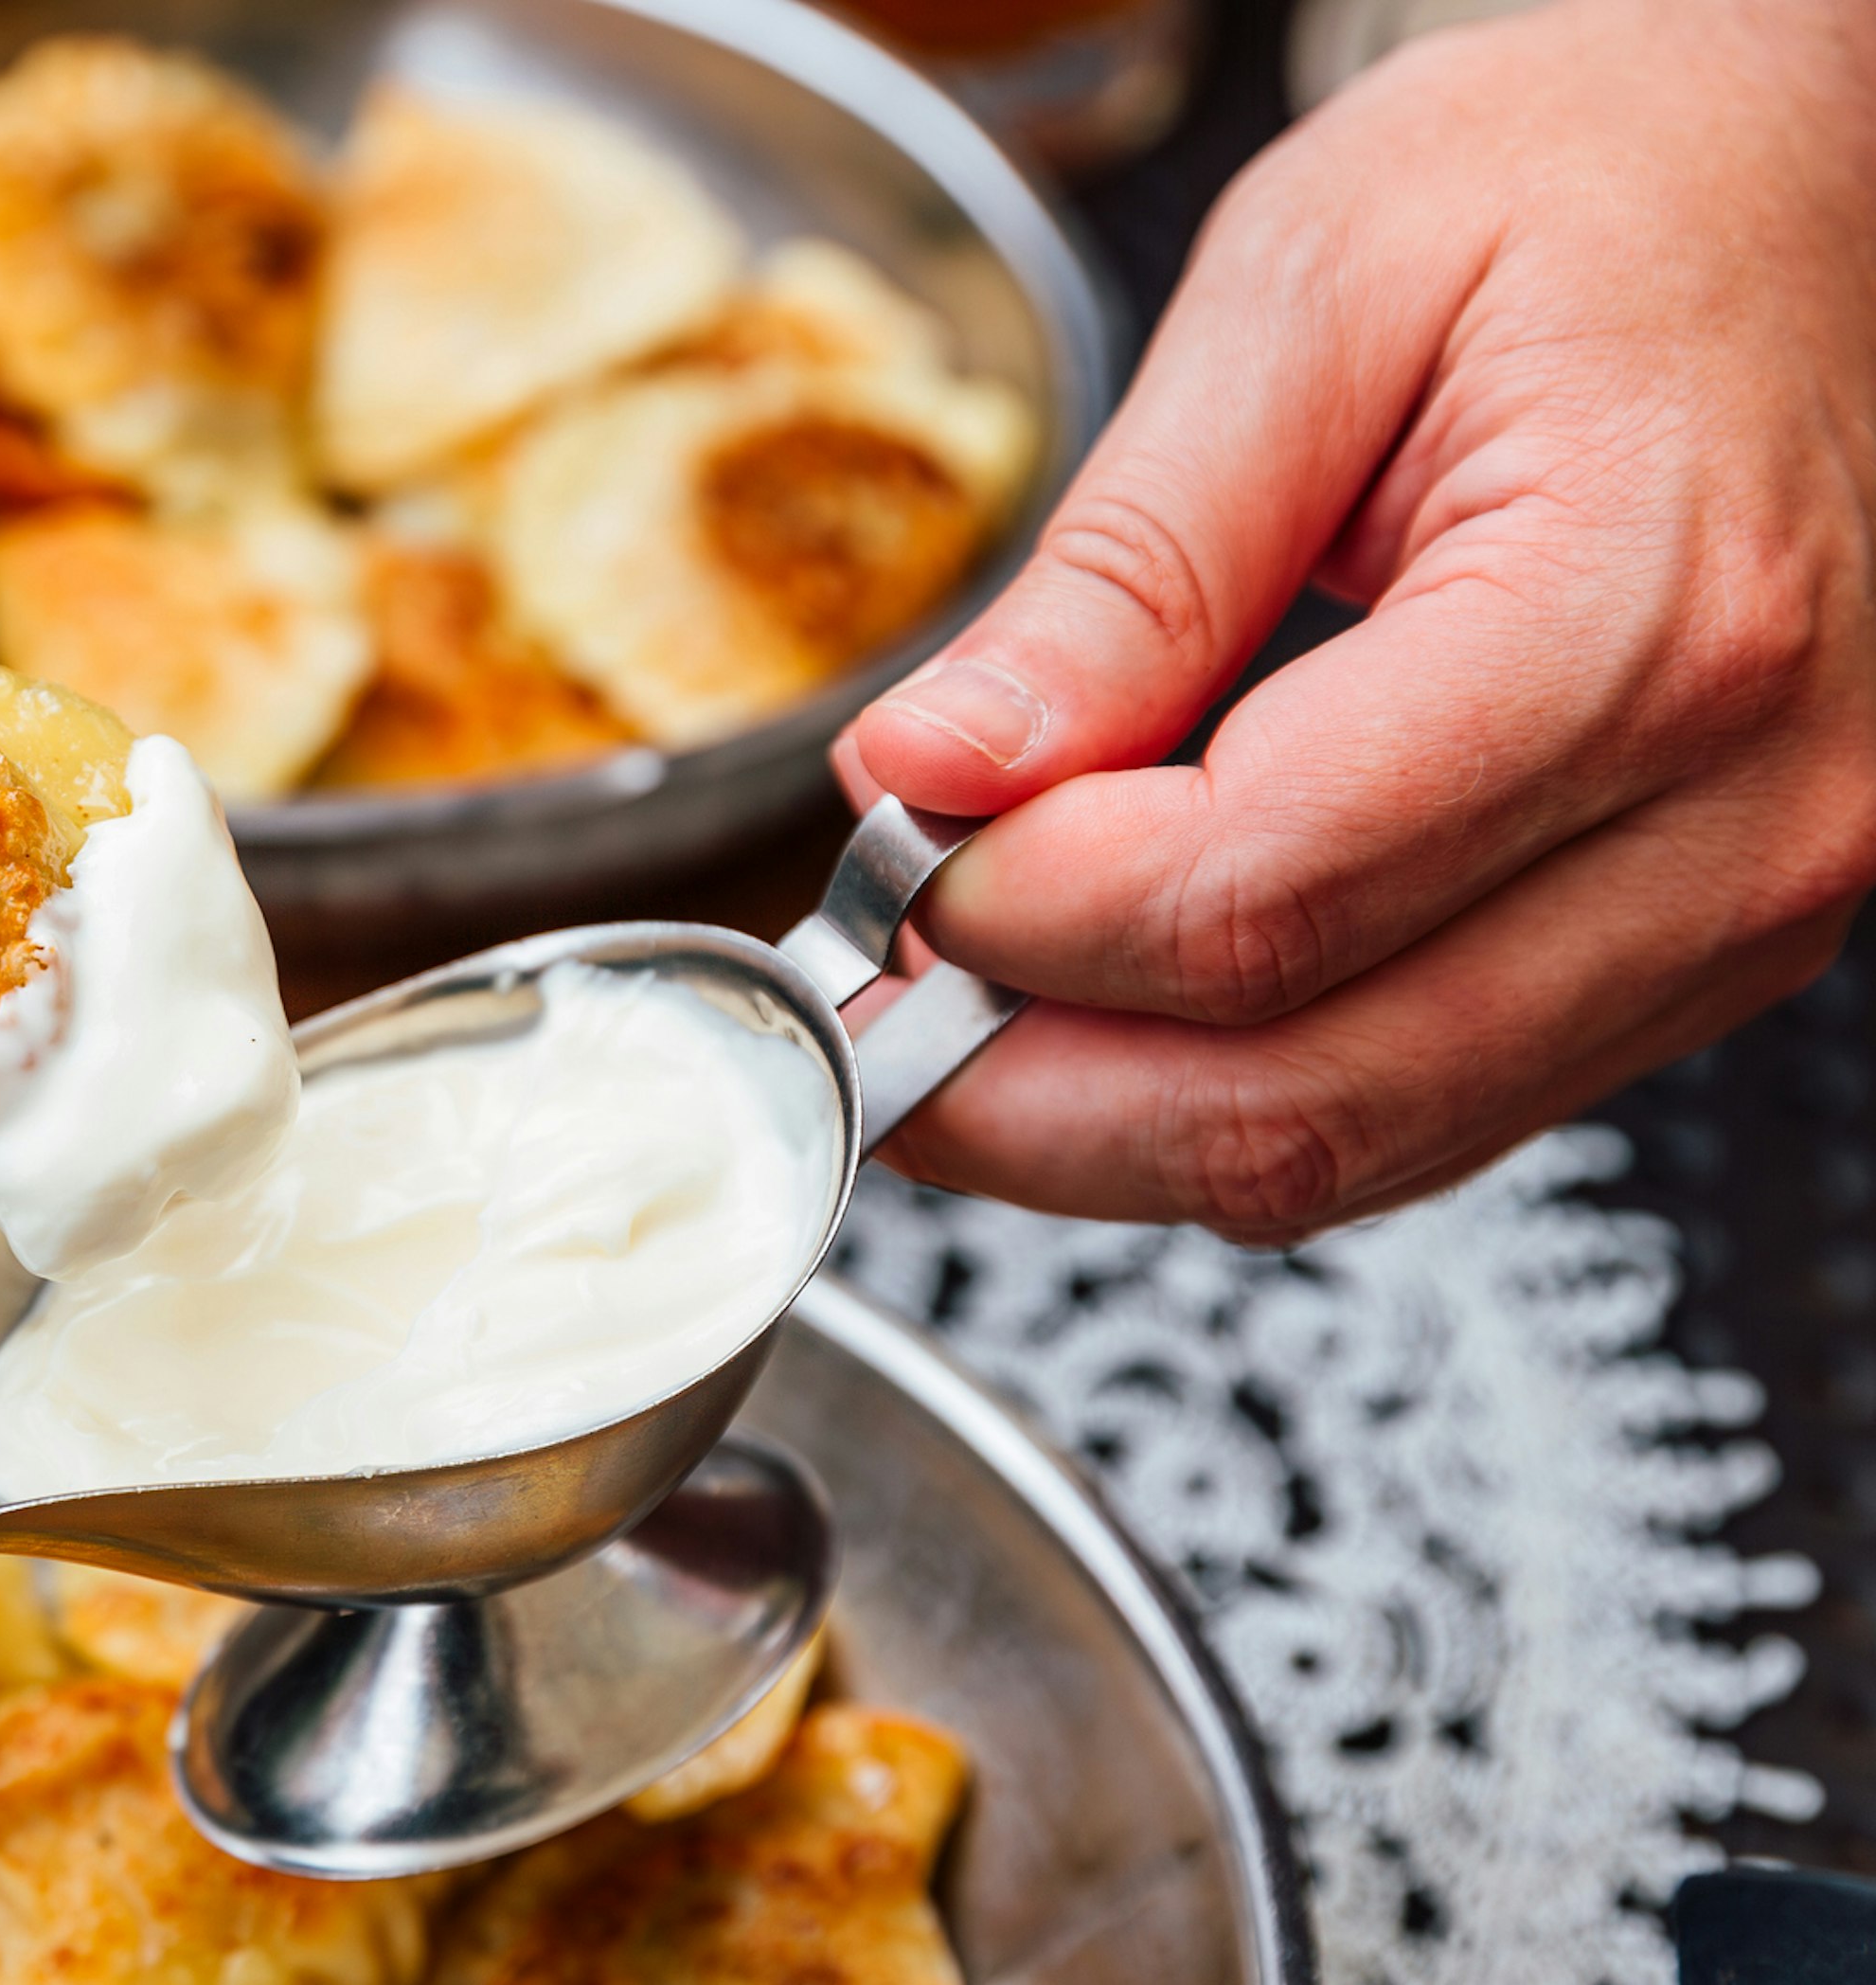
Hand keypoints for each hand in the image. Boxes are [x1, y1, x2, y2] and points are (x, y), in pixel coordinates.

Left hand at [836, 0, 1875, 1242]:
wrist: (1793, 181)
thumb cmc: (1592, 189)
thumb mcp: (1311, 295)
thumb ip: (1119, 573)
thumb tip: (927, 777)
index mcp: (1643, 625)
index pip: (1252, 902)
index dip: (1010, 917)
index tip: (882, 844)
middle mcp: (1730, 820)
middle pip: (1295, 1100)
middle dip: (1017, 1084)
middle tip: (856, 992)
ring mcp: (1734, 912)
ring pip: (1349, 1149)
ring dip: (1101, 1123)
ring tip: (955, 993)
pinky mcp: (1694, 952)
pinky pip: (1417, 1113)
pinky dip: (1222, 1089)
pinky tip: (1105, 992)